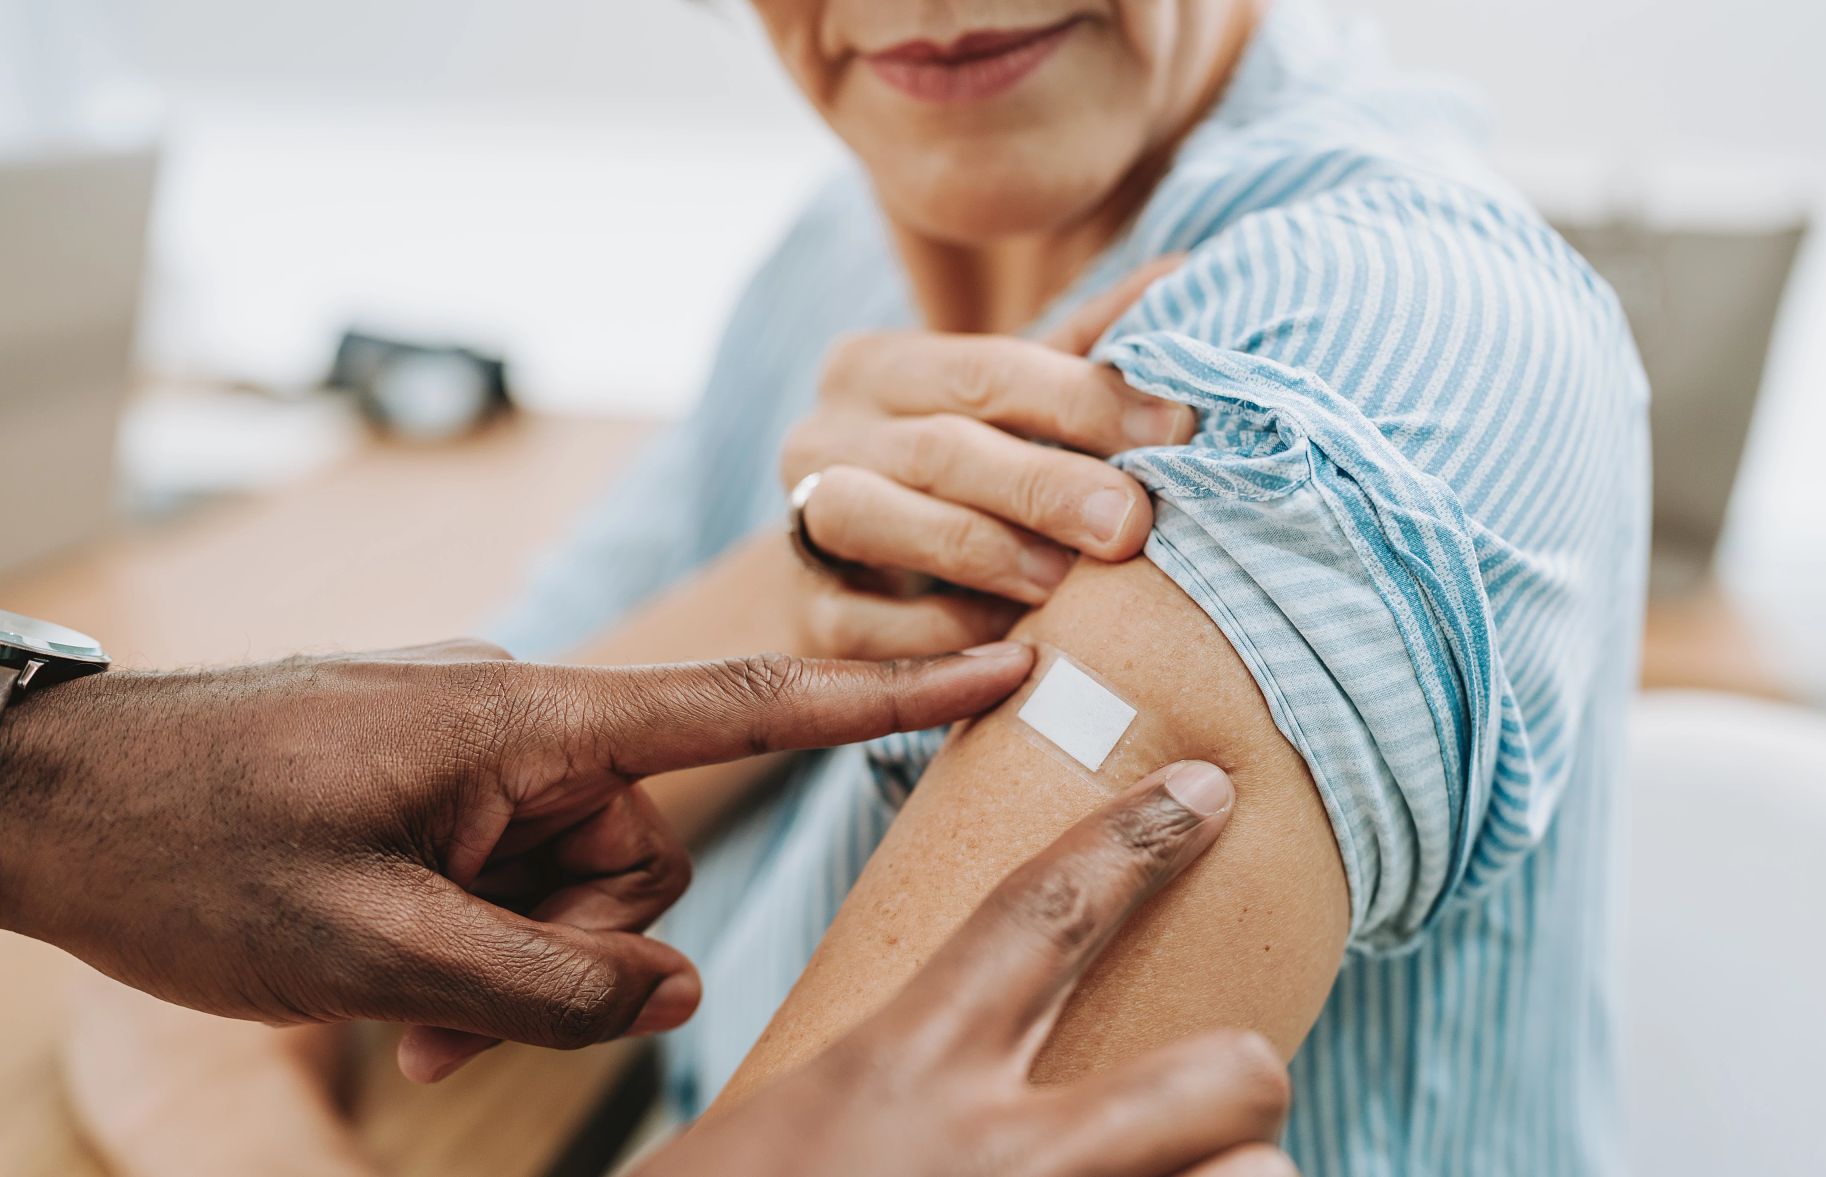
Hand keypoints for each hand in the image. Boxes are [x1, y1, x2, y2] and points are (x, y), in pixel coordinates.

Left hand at [0, 638, 1034, 1081]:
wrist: (42, 797)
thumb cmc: (189, 849)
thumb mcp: (373, 945)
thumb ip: (546, 976)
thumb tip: (675, 988)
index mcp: (524, 721)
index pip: (742, 703)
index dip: (885, 692)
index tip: (1002, 662)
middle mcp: (517, 719)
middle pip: (641, 847)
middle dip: (575, 951)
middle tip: (451, 1026)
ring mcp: (474, 748)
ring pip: (573, 876)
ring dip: (511, 964)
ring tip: (400, 1022)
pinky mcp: (435, 777)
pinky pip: (506, 867)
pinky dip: (473, 941)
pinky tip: (392, 999)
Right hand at [631, 761, 1298, 1176]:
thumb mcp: (780, 1135)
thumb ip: (882, 1097)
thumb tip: (956, 1080)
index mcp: (904, 1074)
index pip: (1045, 910)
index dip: (1136, 839)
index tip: (1207, 794)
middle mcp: (1000, 1158)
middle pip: (1222, 1071)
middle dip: (1241, 1075)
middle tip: (1215, 1102)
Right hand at [776, 258, 1193, 659]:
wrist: (855, 579)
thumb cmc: (963, 479)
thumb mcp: (1016, 409)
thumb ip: (1086, 351)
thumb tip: (1187, 273)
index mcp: (879, 366)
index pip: (988, 368)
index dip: (1084, 398)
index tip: (1178, 428)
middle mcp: (822, 433)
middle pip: (937, 447)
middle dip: (1042, 486)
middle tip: (1131, 523)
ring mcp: (799, 520)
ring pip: (868, 518)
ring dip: (978, 551)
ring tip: (1065, 582)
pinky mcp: (804, 613)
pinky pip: (860, 624)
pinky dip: (938, 636)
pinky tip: (1011, 648)